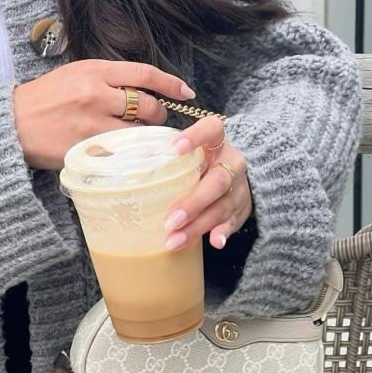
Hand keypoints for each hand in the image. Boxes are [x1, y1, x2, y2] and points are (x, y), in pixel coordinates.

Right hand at [12, 59, 195, 169]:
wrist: (11, 124)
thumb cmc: (43, 99)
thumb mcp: (74, 75)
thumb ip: (107, 79)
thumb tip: (141, 89)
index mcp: (94, 71)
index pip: (144, 74)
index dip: (171, 84)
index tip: (187, 93)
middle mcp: (96, 95)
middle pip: (146, 106)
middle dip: (157, 115)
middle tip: (154, 121)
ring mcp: (91, 125)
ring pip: (137, 133)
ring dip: (144, 137)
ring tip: (138, 139)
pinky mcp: (86, 150)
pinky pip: (121, 154)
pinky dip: (129, 155)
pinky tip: (128, 156)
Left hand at [163, 117, 252, 250]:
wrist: (235, 179)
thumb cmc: (199, 165)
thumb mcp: (188, 154)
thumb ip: (166, 157)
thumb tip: (131, 161)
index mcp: (216, 142)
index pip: (211, 130)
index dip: (195, 137)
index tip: (173, 149)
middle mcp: (231, 164)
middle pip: (218, 181)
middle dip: (193, 203)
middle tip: (170, 220)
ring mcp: (238, 189)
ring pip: (221, 207)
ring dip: (197, 226)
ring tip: (174, 240)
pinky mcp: (240, 210)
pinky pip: (232, 223)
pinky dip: (222, 233)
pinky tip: (214, 242)